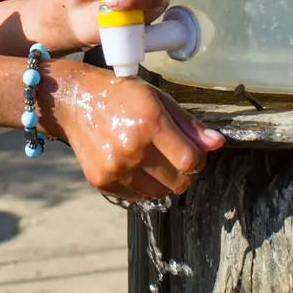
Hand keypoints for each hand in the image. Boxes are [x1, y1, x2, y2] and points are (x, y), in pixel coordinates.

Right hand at [44, 61, 223, 198]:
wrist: (75, 101)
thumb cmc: (121, 96)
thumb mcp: (157, 99)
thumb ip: (188, 125)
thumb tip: (217, 143)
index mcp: (150, 123)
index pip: (191, 161)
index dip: (197, 160)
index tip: (191, 153)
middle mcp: (133, 148)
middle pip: (178, 182)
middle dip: (182, 172)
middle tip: (171, 157)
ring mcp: (116, 167)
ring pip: (158, 194)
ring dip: (162, 181)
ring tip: (150, 160)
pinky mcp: (101, 180)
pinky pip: (135, 196)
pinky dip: (140, 185)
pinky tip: (132, 164)